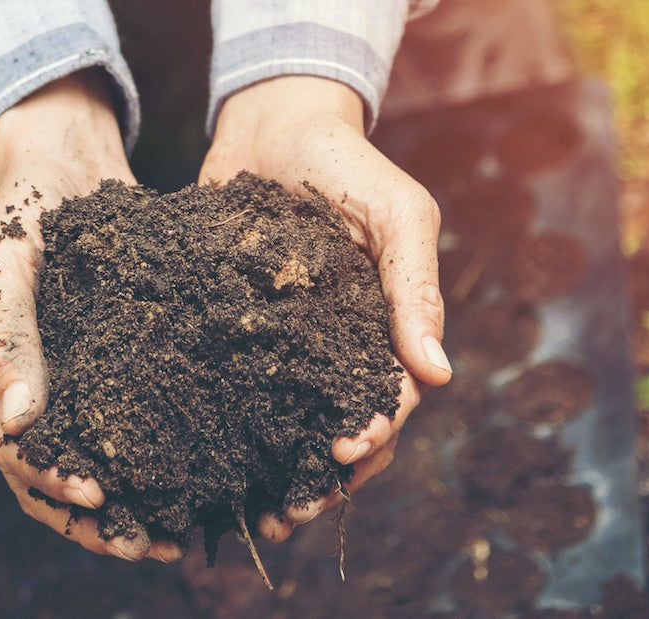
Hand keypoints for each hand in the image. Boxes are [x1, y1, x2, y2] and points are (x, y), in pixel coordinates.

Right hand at [0, 71, 180, 562]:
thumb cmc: (19, 210)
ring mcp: (50, 388)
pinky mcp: (91, 374)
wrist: (62, 166)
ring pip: (79, 465)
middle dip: (90, 518)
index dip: (50, 478)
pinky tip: (183, 481)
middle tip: (147, 544)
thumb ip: (10, 341)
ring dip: (119, 506)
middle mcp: (6, 395)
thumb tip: (22, 426)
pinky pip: (112, 429)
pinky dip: (139, 461)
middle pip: (41, 477)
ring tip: (169, 534)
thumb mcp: (0, 267)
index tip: (99, 494)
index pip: (7, 448)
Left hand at [200, 76, 452, 541]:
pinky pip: (240, 388)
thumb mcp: (398, 215)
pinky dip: (235, 429)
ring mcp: (290, 343)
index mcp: (384, 328)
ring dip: (283, 472)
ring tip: (258, 512)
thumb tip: (437, 376)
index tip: (340, 458)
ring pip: (293, 424)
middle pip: (342, 428)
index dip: (371, 434)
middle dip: (326, 478)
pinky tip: (211, 461)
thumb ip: (415, 290)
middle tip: (293, 513)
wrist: (275, 124)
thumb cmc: (348, 166)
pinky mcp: (241, 330)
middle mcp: (339, 346)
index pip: (388, 398)